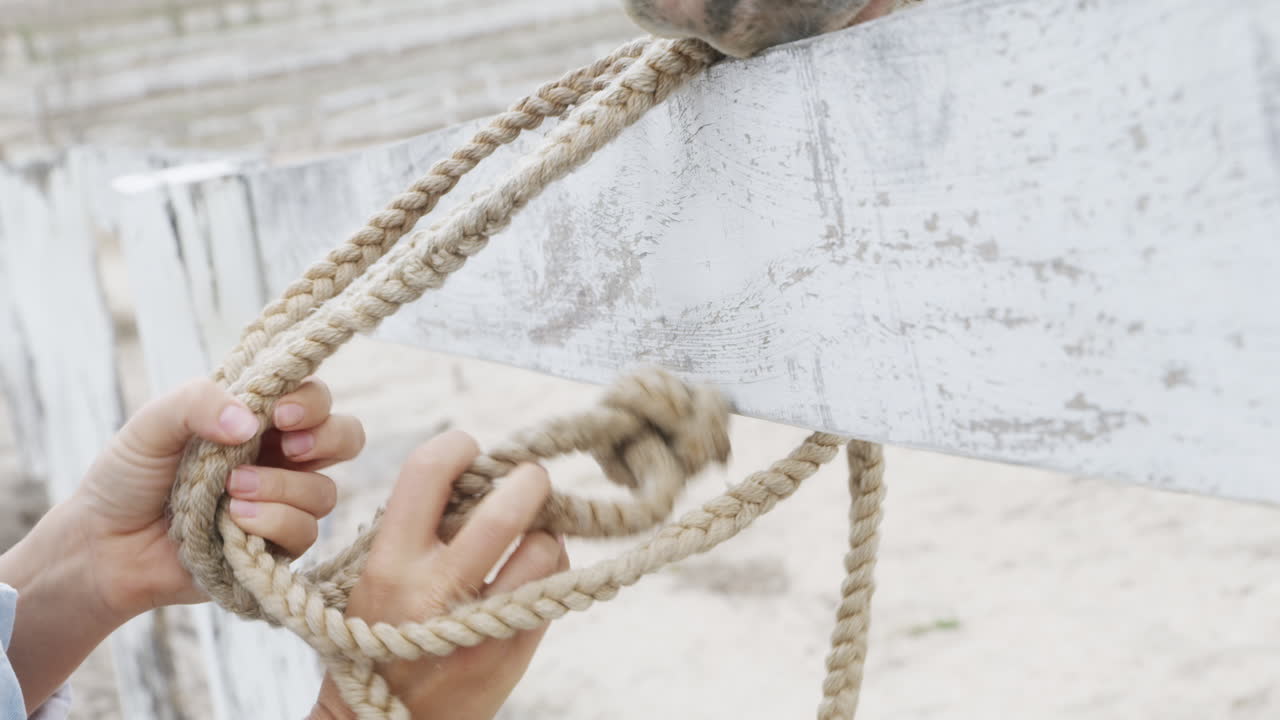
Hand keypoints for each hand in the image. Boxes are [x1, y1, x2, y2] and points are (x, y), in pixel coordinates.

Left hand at [0, 376, 364, 712]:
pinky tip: (234, 523)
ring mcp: (283, 503)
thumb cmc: (128, 478)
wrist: (104, 546)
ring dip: (282, 488)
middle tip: (287, 445)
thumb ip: (198, 402)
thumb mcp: (152, 424)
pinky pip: (304, 534)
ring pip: (325, 491)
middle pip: (346, 439)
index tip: (280, 414)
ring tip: (232, 493)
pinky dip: (273, 524)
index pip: (314, 398)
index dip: (311, 402)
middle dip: (326, 439)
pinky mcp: (277, 547)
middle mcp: (281, 458)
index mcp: (258, 420)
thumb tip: (250, 421)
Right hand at [311, 431, 568, 719]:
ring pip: (543, 547)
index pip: (429, 471)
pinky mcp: (510, 653)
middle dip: (531, 481)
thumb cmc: (380, 635)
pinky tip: (533, 574)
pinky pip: (554, 588)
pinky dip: (552, 569)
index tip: (473, 452)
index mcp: (389, 561)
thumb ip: (418, 528)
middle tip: (532, 481)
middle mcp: (432, 590)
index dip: (459, 446)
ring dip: (547, 533)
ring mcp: (477, 625)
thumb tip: (480, 473)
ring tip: (533, 537)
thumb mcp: (376, 576)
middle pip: (507, 508)